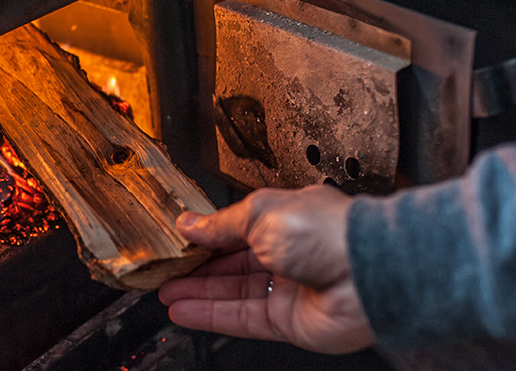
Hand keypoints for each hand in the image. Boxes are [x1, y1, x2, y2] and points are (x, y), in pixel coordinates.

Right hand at [159, 185, 374, 353]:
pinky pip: (241, 318)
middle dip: (196, 267)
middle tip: (166, 270)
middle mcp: (287, 252)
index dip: (205, 236)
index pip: (235, 229)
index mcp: (285, 218)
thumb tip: (191, 223)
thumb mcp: (261, 212)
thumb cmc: (329, 232)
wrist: (369, 273)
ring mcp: (288, 289)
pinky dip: (211, 315)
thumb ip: (221, 224)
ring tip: (166, 292)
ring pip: (232, 293)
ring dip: (197, 293)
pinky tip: (186, 310)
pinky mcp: (288, 321)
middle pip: (231, 263)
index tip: (178, 241)